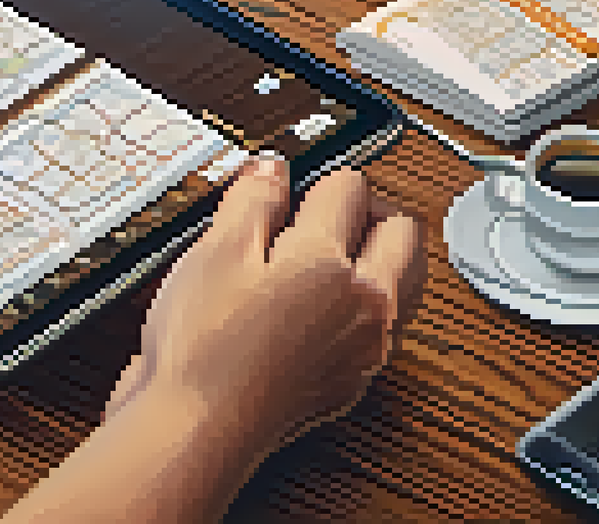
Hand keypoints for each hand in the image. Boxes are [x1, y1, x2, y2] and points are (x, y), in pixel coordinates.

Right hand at [103, 156, 425, 446]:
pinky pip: (378, 330)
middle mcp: (368, 308)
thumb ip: (252, 199)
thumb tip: (270, 170)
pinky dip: (359, 309)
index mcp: (338, 265)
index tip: (283, 188)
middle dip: (368, 211)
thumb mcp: (215, 250)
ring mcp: (365, 351)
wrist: (194, 428)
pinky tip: (312, 310)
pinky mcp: (349, 383)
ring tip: (324, 258)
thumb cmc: (204, 348)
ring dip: (377, 260)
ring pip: (403, 284)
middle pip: (403, 234)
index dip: (309, 179)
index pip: (349, 188)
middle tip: (322, 213)